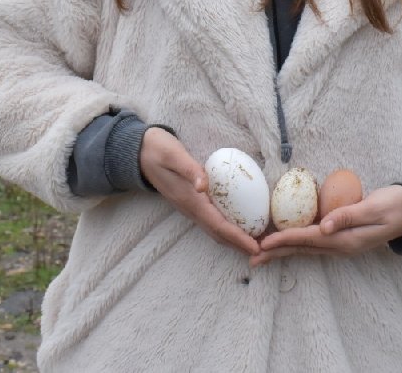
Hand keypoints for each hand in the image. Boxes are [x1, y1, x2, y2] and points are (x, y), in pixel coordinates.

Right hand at [139, 127, 260, 256]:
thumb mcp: (174, 154)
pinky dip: (227, 228)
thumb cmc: (158, 150)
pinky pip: (211, 221)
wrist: (139, 152)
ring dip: (234, 239)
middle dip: (239, 244)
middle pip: (218, 233)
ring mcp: (189, 207)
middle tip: (263, 251)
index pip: (218, 225)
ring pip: (214, 229)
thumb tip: (204, 185)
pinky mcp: (191, 202)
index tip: (255, 247)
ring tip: (254, 242)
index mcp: (189, 200)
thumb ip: (190, 169)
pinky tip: (239, 224)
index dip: (238, 238)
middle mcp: (190, 208)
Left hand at [250, 184, 401, 266]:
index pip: (309, 239)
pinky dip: (297, 243)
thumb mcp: (374, 208)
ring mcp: (343, 245)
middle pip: (303, 250)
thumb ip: (348, 216)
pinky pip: (315, 244)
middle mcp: (342, 247)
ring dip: (284, 251)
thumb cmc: (395, 205)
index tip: (263, 243)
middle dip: (277, 252)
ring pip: (307, 249)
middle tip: (252, 258)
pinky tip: (287, 243)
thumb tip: (325, 227)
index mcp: (347, 240)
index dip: (285, 239)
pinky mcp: (344, 238)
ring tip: (262, 255)